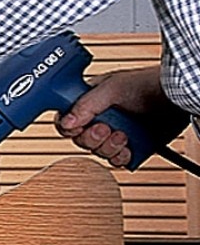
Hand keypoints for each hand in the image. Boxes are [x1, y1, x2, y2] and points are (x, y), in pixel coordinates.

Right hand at [55, 66, 184, 166]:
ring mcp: (115, 133)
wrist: (177, 98)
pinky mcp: (130, 147)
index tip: (79, 127)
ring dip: (109, 147)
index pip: (67, 119)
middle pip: (80, 139)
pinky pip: (116, 161)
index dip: (69, 126)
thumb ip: (86, 105)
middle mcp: (100, 117)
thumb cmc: (148, 84)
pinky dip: (121, 157)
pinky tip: (129, 146)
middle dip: (93, 137)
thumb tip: (66, 121)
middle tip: (106, 128)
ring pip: (97, 152)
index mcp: (90, 101)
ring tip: (123, 135)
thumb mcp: (111, 89)